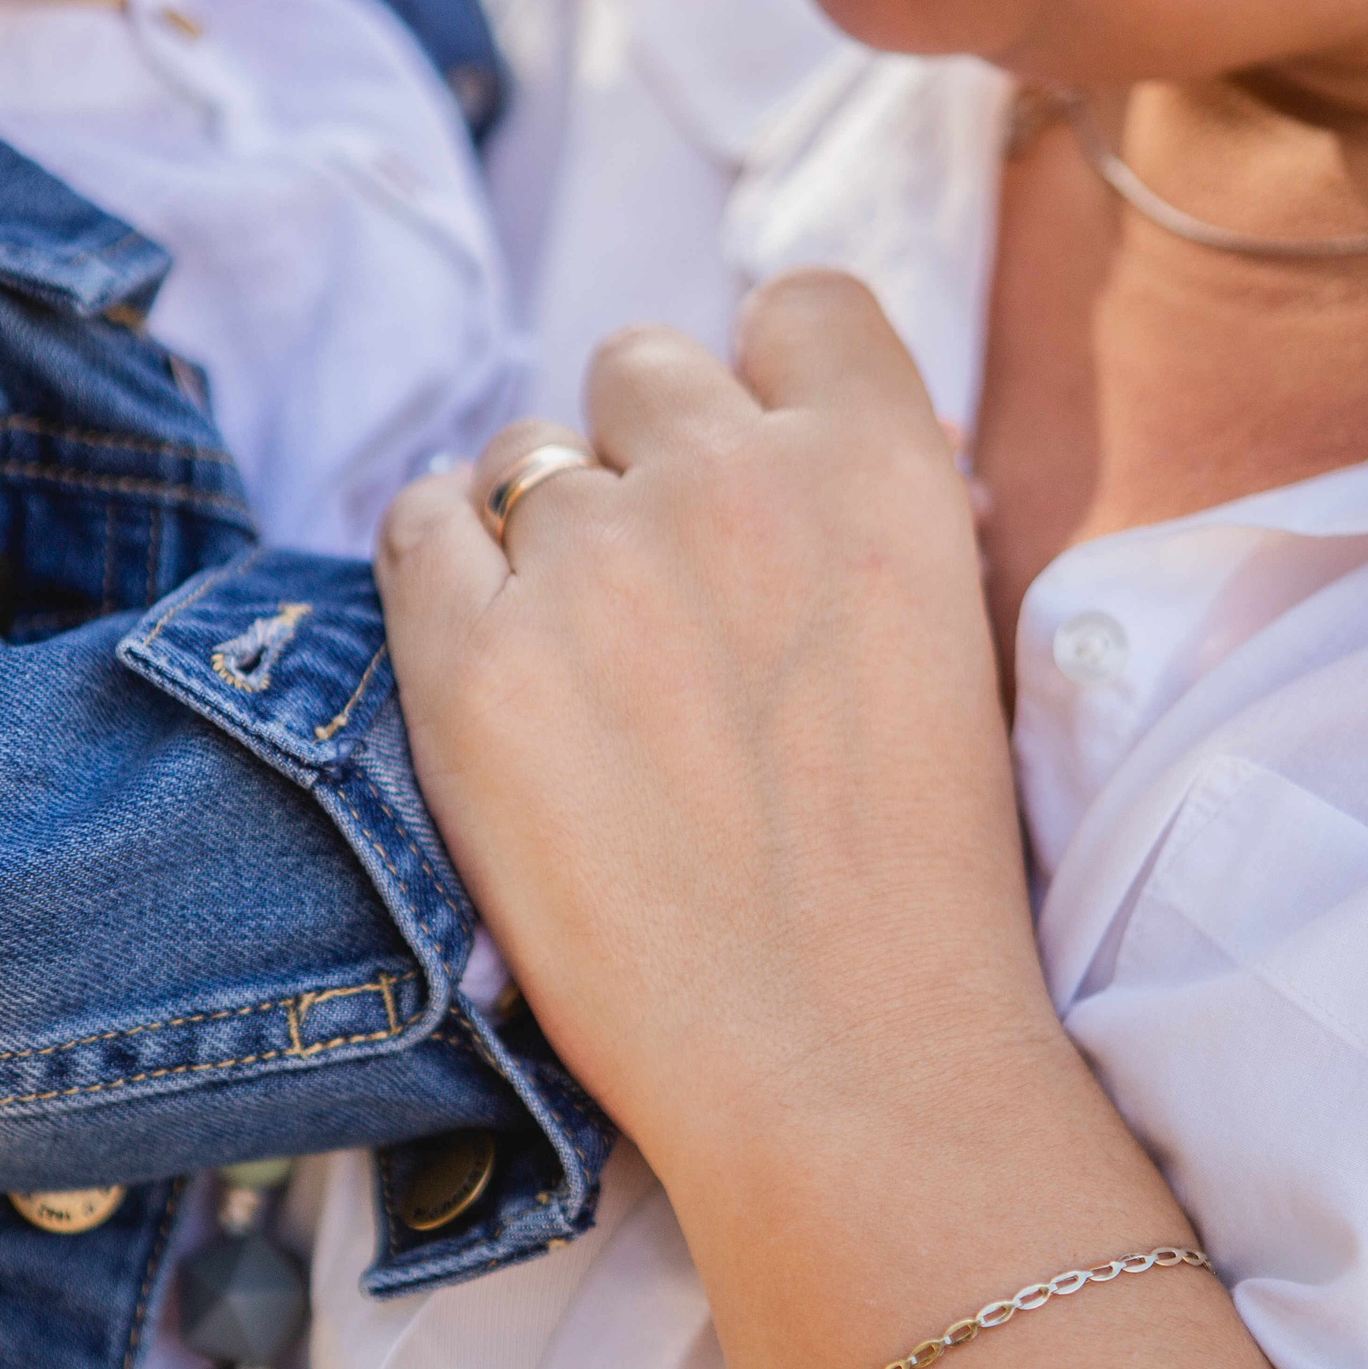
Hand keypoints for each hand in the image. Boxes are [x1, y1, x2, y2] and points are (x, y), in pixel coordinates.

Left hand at [376, 272, 1039, 1173]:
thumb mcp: (955, 650)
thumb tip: (802, 459)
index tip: (752, 456)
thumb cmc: (916, 884)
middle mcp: (731, 480)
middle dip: (643, 453)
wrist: (838, 1065)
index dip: (769, 378)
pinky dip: (438, 571)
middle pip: (639, 366)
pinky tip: (484, 655)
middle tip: (658, 587)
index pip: (805, 304)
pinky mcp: (470, 663)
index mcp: (882, 469)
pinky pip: (412, 526)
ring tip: (577, 661)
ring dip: (539, 529)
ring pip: (519, 453)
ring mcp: (590, 565)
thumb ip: (875, 523)